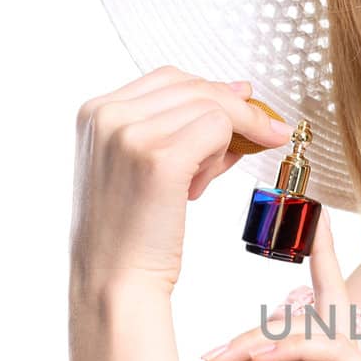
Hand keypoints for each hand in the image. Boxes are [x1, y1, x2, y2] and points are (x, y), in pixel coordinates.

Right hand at [70, 64, 294, 298]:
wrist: (114, 281)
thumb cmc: (131, 231)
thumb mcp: (144, 166)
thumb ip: (179, 128)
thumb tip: (241, 92)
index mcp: (96, 111)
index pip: (169, 79)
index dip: (212, 92)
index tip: (245, 106)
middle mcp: (107, 114)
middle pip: (193, 86)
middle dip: (235, 110)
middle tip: (265, 134)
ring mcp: (130, 133)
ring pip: (211, 107)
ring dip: (226, 140)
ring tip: (204, 178)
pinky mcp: (159, 158)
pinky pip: (219, 130)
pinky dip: (227, 152)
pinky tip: (208, 182)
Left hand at [183, 205, 360, 360]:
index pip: (322, 303)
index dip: (316, 257)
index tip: (299, 213)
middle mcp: (354, 358)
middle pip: (291, 322)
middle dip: (236, 342)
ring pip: (301, 332)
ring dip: (249, 346)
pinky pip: (325, 352)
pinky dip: (287, 351)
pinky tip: (252, 360)